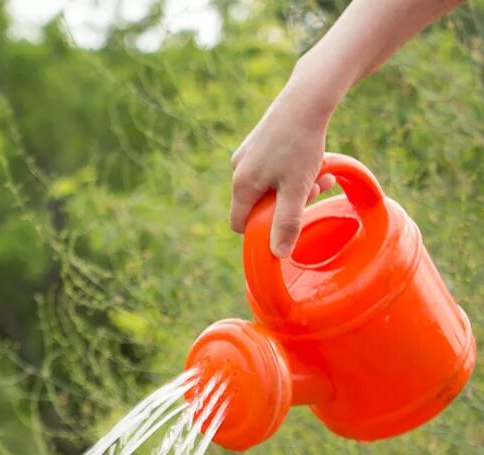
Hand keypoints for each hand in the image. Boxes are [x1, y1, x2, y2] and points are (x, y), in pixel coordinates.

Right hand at [230, 81, 335, 257]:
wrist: (307, 97)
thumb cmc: (301, 144)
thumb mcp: (296, 190)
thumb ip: (286, 224)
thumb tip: (277, 255)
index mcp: (241, 185)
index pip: (240, 225)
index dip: (261, 231)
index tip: (287, 222)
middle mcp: (238, 170)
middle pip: (258, 205)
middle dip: (286, 206)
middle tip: (313, 192)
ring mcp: (247, 154)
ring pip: (268, 186)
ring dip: (294, 188)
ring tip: (319, 174)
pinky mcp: (258, 141)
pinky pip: (271, 168)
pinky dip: (291, 170)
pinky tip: (310, 159)